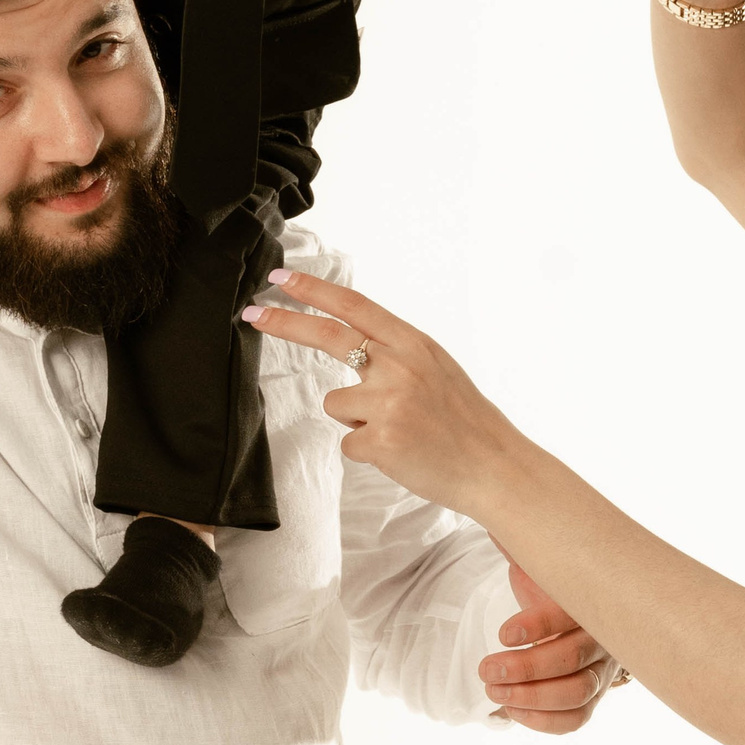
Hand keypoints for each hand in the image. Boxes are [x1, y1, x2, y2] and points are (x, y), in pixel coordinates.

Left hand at [241, 267, 525, 522]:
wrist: (493, 465)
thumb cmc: (466, 422)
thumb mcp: (437, 369)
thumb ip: (397, 354)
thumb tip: (354, 346)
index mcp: (413, 344)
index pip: (353, 305)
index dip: (313, 290)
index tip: (281, 278)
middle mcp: (399, 366)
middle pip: (328, 335)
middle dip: (284, 323)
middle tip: (251, 314)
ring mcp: (388, 402)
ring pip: (336, 404)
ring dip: (356, 421)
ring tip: (397, 432)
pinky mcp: (379, 440)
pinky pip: (348, 443)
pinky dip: (367, 452)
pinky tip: (400, 453)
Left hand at [479, 559, 621, 731]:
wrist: (581, 612)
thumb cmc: (555, 586)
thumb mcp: (540, 561)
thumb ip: (521, 543)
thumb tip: (497, 513)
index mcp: (591, 599)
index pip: (571, 613)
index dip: (538, 626)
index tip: (502, 634)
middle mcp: (603, 636)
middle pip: (573, 658)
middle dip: (526, 668)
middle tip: (486, 669)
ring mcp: (601, 670)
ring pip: (577, 692)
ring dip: (532, 697)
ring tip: (493, 690)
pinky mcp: (592, 697)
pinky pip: (577, 718)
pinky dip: (545, 721)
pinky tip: (511, 709)